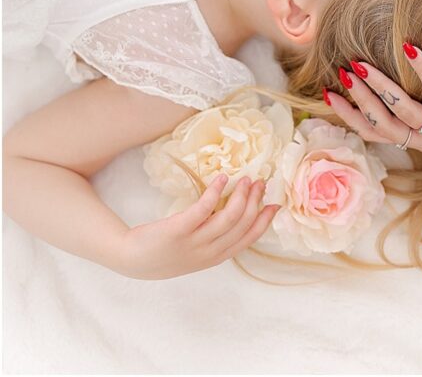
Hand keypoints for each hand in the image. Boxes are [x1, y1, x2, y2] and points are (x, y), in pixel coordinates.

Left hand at [120, 174, 278, 279]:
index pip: (248, 240)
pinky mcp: (179, 229)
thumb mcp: (195, 251)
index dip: (264, 222)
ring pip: (228, 218)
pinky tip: (222, 178)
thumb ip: (215, 238)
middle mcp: (208, 253)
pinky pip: (204, 209)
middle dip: (255, 202)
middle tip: (260, 182)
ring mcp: (194, 242)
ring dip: (241, 196)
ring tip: (245, 178)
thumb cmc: (164, 252)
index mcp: (215, 258)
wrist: (131, 259)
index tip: (274, 204)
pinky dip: (216, 192)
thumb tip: (234, 212)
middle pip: (241, 225)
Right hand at [328, 49, 421, 159]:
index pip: (376, 134)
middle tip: (343, 73)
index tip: (329, 95)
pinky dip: (421, 68)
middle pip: (384, 125)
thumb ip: (413, 103)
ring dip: (378, 86)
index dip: (350, 117)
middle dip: (359, 99)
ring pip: (402, 111)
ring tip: (360, 63)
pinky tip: (410, 47)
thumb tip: (376, 76)